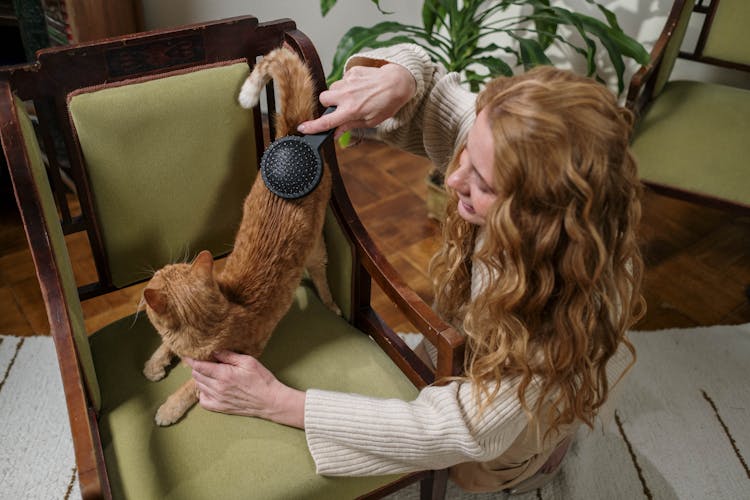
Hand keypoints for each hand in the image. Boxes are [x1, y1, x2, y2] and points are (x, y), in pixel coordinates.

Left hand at [184, 351, 304, 428]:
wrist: (270, 401)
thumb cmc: (261, 379)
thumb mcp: (248, 362)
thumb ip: (229, 356)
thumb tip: (214, 351)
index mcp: (224, 374)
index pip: (199, 366)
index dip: (191, 359)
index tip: (187, 355)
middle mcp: (218, 388)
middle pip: (197, 375)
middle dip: (197, 367)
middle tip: (204, 361)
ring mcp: (218, 399)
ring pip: (199, 386)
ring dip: (201, 378)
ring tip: (209, 373)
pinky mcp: (220, 408)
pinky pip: (202, 400)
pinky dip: (203, 392)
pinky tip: (211, 387)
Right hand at [297, 63, 415, 137]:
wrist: (398, 82)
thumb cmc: (386, 104)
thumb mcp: (370, 121)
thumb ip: (350, 126)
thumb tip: (335, 133)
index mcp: (351, 110)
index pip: (327, 121)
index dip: (313, 126)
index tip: (303, 128)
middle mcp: (347, 95)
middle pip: (323, 99)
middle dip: (328, 104)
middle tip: (339, 107)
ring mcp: (348, 81)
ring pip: (333, 88)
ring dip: (338, 94)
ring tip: (354, 96)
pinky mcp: (352, 71)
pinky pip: (343, 79)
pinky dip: (348, 84)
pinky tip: (361, 87)